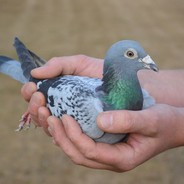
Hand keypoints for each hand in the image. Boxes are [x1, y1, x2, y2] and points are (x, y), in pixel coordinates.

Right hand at [21, 55, 102, 134]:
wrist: (122, 81)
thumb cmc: (100, 72)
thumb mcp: (79, 64)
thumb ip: (58, 65)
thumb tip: (34, 73)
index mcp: (58, 93)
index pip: (36, 97)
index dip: (29, 93)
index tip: (32, 88)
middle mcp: (62, 108)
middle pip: (39, 114)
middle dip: (34, 107)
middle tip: (39, 99)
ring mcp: (71, 121)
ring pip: (49, 127)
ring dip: (42, 120)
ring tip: (46, 110)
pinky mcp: (82, 131)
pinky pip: (65, 137)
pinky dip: (58, 132)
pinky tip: (59, 125)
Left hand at [47, 104, 183, 171]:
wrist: (171, 125)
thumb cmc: (164, 123)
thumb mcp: (150, 120)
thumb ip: (128, 120)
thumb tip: (100, 121)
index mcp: (122, 158)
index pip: (90, 152)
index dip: (74, 136)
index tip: (65, 117)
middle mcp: (111, 158)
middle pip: (78, 154)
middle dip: (62, 137)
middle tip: (50, 118)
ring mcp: (107, 152)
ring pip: (77, 150)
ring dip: (62, 136)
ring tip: (51, 118)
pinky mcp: (105, 143)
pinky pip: (82, 142)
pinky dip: (70, 133)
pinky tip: (64, 120)